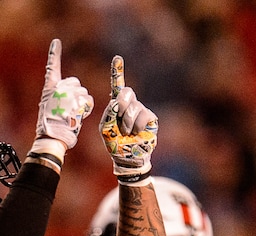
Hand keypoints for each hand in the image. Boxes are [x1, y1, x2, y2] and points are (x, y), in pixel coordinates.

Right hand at [31, 38, 93, 162]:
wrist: (52, 137)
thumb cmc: (51, 128)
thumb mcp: (50, 109)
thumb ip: (59, 98)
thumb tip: (73, 97)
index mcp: (48, 89)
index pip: (51, 68)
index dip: (54, 55)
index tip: (56, 42)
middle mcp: (57, 88)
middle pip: (75, 83)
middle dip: (77, 94)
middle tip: (71, 110)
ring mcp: (67, 93)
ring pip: (83, 92)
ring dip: (82, 103)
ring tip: (73, 115)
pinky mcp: (76, 100)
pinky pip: (88, 99)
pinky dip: (87, 108)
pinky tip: (79, 116)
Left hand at [99, 55, 157, 180]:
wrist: (126, 157)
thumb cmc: (114, 143)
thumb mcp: (105, 129)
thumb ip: (108, 114)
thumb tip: (116, 102)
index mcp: (117, 105)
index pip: (118, 85)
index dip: (118, 71)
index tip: (117, 58)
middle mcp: (130, 104)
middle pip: (127, 92)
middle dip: (121, 104)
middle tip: (118, 115)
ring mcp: (141, 110)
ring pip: (134, 107)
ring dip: (127, 122)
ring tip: (126, 132)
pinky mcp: (151, 118)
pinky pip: (143, 116)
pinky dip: (136, 126)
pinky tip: (135, 133)